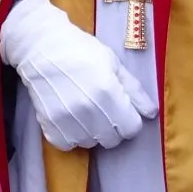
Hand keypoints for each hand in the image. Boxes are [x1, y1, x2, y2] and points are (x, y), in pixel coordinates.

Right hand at [0, 0, 156, 150]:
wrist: (41, 47)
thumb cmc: (80, 50)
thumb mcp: (113, 63)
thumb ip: (134, 89)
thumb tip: (151, 113)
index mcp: (108, 92)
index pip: (132, 128)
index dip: (130, 120)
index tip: (121, 109)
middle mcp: (88, 109)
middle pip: (112, 140)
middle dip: (112, 127)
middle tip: (102, 109)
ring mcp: (67, 119)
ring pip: (91, 143)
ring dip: (91, 132)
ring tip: (84, 110)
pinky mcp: (49, 124)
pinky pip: (68, 144)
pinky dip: (71, 135)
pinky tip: (69, 117)